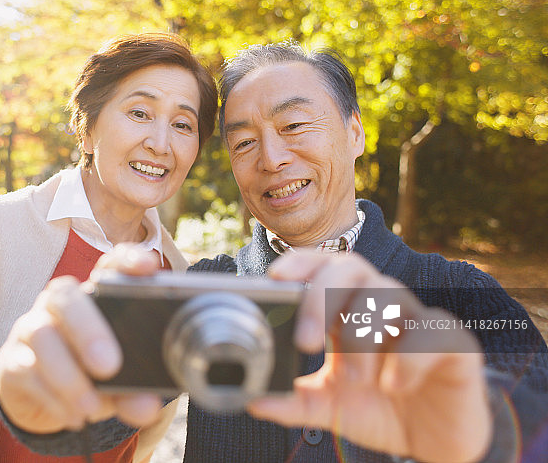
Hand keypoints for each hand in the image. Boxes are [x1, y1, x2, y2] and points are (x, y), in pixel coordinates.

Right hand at [0, 244, 164, 433]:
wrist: (41, 399)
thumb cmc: (88, 373)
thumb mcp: (118, 382)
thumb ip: (134, 390)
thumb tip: (148, 407)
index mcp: (94, 296)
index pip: (108, 265)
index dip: (127, 260)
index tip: (148, 267)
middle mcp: (59, 304)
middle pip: (66, 297)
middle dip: (88, 329)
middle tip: (109, 366)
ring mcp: (31, 328)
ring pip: (40, 335)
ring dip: (67, 374)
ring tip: (92, 406)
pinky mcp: (12, 361)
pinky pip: (26, 371)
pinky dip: (52, 397)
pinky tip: (73, 416)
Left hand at [247, 251, 491, 462]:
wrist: (433, 444)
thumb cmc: (379, 409)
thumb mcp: (330, 408)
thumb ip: (294, 402)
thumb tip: (253, 401)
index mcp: (346, 309)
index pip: (322, 267)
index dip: (300, 263)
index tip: (276, 278)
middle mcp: (381, 304)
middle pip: (351, 268)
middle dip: (322, 297)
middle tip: (305, 342)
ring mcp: (419, 320)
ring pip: (389, 294)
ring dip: (362, 334)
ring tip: (354, 379)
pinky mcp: (455, 343)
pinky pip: (434, 330)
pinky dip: (408, 357)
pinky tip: (394, 385)